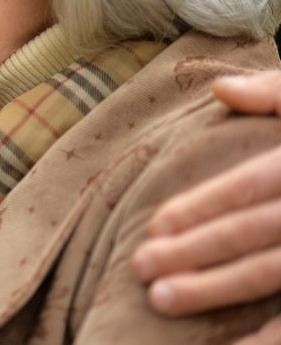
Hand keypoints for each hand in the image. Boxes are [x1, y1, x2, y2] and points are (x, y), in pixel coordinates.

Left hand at [131, 71, 280, 316]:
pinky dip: (268, 334)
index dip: (200, 206)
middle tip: (141, 267)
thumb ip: (272, 92)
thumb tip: (221, 88)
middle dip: (192, 252)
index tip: (155, 225)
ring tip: (162, 299)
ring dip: (216, 289)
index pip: (247, 188)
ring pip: (270, 273)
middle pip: (249, 233)